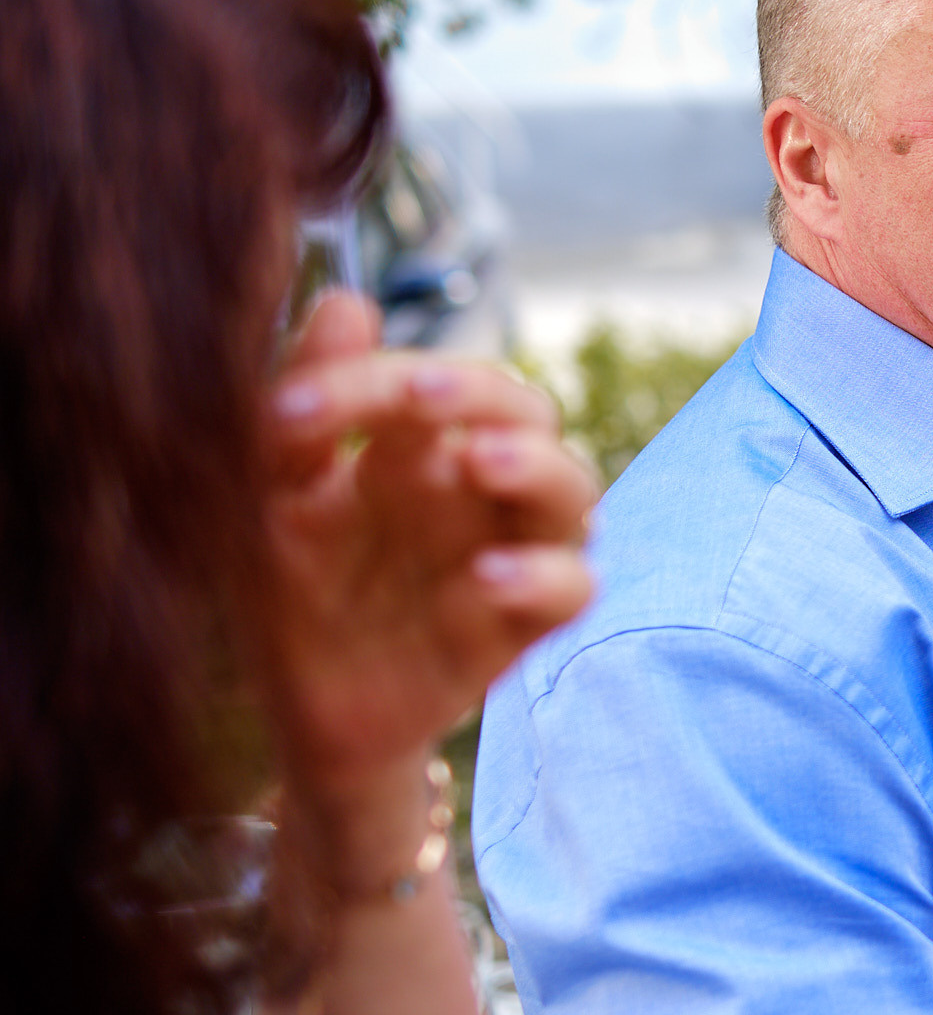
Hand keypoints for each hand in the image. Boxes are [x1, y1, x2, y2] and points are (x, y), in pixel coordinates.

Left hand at [262, 293, 596, 855]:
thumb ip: (307, 408)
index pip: (433, 382)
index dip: (374, 378)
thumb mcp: (276, 498)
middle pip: (527, 412)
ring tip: (475, 461)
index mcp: (422, 450)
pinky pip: (574, 590)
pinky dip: (543, 575)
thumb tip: (346, 300)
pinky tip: (486, 576)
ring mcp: (511, 555)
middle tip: (422, 392)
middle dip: (482, 393)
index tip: (290, 411)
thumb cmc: (299, 593)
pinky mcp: (525, 629)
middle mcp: (480, 493)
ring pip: (574, 491)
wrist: (303, 713)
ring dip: (533, 466)